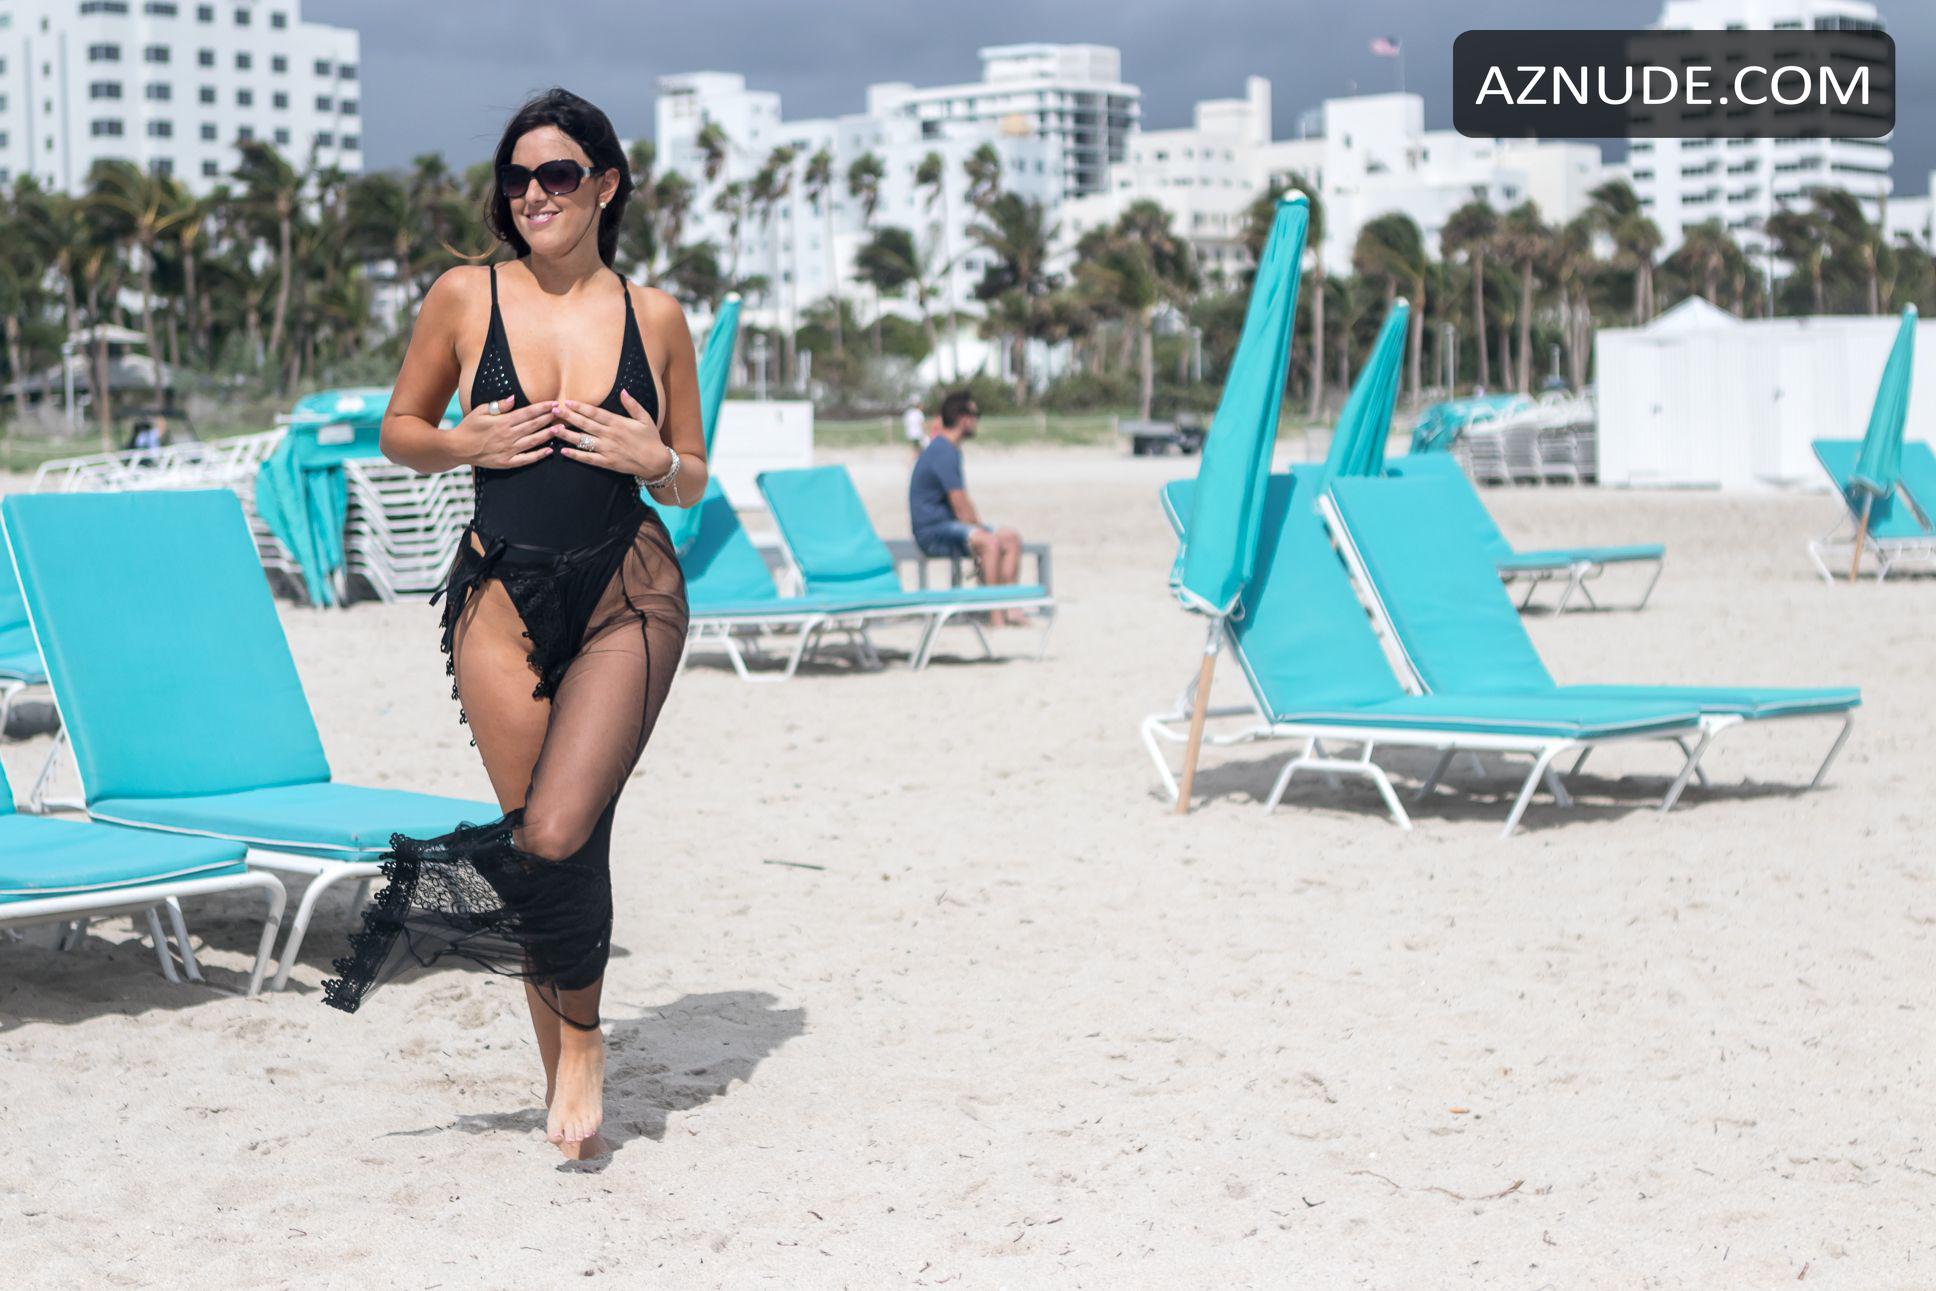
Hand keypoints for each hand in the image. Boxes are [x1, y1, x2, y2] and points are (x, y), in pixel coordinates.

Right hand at [455, 395, 557, 468]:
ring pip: (533, 441)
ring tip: (561, 429)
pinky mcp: (507, 462)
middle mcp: (508, 436)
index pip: (527, 413)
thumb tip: (514, 398)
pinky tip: (549, 451)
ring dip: (548, 435)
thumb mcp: (481, 411)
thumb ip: (499, 406)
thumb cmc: (469, 427)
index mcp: (503, 422)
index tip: (553, 404)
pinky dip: (538, 455)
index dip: (542, 408)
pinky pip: (526, 459)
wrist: (458, 448)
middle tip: (563, 414)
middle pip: (533, 425)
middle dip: (549, 419)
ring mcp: (508, 450)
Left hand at [552, 391, 669, 477]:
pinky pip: (588, 458)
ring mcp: (607, 450)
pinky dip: (576, 455)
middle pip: (585, 424)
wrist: (656, 462)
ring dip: (567, 435)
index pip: (595, 413)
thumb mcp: (645, 419)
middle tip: (554, 411)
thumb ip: (633, 405)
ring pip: (583, 441)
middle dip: (568, 417)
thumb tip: (624, 391)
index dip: (580, 407)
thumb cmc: (651, 439)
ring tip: (554, 429)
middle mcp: (610, 435)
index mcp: (618, 423)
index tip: (568, 402)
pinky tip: (564, 451)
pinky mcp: (607, 462)